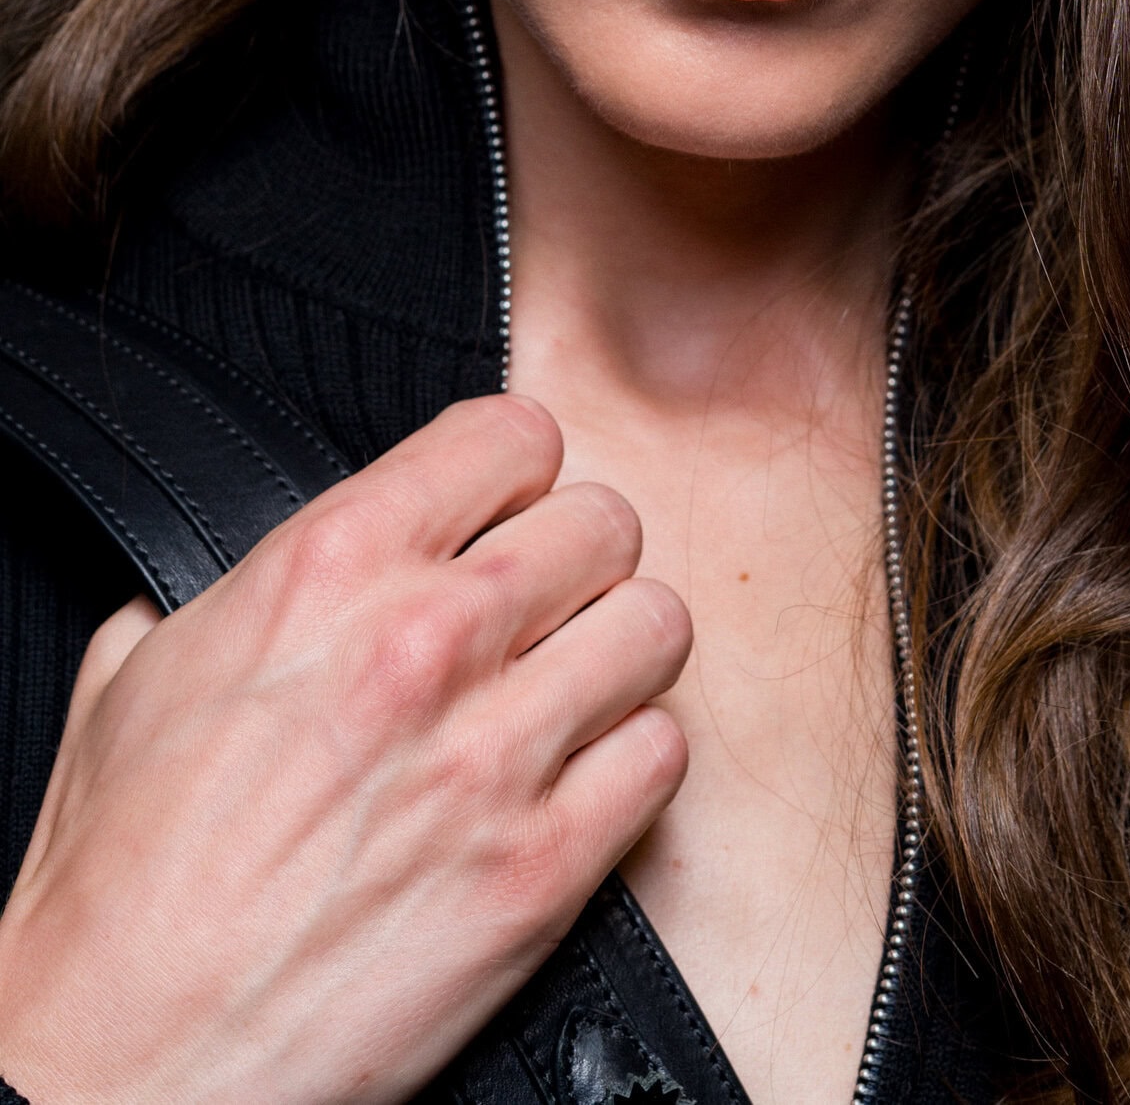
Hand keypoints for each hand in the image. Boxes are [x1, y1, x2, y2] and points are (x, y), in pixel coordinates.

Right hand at [0, 394, 689, 1104]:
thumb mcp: (143, 665)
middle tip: (544, 604)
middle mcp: (428, 640)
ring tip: (572, 685)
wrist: (121, 1062)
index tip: (503, 507)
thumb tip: (316, 554)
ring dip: (620, 651)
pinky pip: (662, 755)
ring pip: (657, 625)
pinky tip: (576, 779)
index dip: (515, 471)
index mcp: (331, 566)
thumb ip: (256, 579)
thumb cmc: (120, 880)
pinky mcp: (542, 871)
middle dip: (579, 556)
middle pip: (606, 520)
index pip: (513, 434)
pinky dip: (632, 762)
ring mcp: (495, 756)